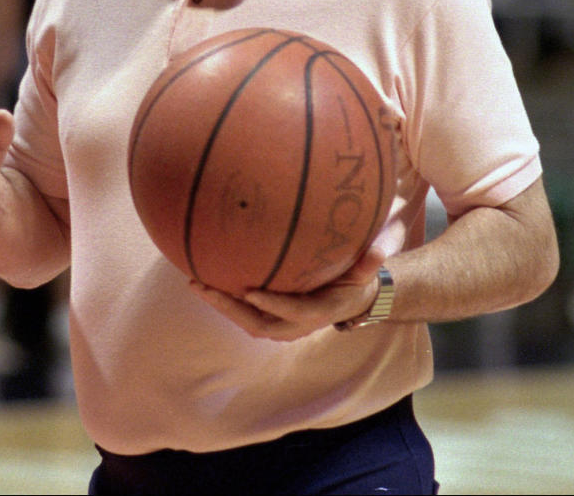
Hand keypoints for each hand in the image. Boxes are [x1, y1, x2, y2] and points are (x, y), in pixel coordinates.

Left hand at [189, 246, 385, 340]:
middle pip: (259, 324)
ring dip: (220, 305)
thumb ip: (369, 263)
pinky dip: (224, 301)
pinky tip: (203, 279)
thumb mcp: (365, 272)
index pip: (294, 312)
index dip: (273, 304)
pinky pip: (243, 314)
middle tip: (205, 287)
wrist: (349, 302)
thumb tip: (378, 250)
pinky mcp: (269, 318)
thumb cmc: (355, 280)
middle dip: (230, 308)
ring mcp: (281, 324)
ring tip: (195, 283)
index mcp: (320, 312)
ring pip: (246, 321)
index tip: (250, 290)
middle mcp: (296, 325)